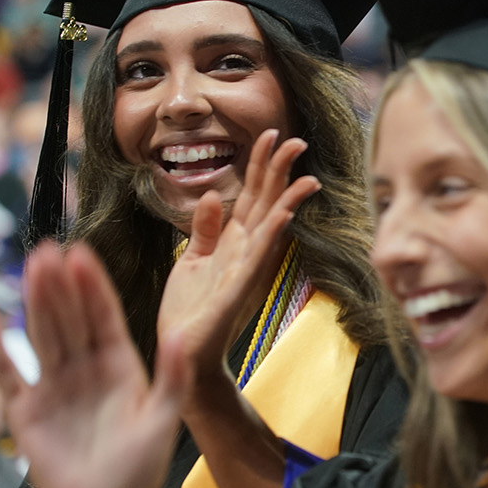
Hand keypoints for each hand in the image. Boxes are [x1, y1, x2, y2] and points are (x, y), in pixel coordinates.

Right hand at [0, 242, 186, 487]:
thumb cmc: (138, 472)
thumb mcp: (163, 420)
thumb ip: (172, 377)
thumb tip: (182, 335)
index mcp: (121, 367)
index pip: (104, 317)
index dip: (93, 288)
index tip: (83, 254)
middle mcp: (86, 370)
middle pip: (70, 318)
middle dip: (61, 285)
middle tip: (50, 248)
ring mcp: (54, 386)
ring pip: (42, 333)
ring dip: (34, 301)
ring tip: (28, 266)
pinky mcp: (26, 410)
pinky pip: (8, 370)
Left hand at [158, 129, 320, 383]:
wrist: (182, 353)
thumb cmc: (189, 311)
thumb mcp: (191, 261)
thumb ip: (205, 229)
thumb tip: (215, 193)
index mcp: (235, 243)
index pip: (254, 195)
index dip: (262, 165)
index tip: (271, 134)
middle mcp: (247, 252)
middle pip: (267, 202)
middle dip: (281, 171)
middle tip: (295, 139)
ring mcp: (246, 270)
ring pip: (271, 226)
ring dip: (288, 199)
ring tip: (305, 173)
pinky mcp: (238, 289)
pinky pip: (258, 257)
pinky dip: (272, 234)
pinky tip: (283, 213)